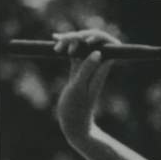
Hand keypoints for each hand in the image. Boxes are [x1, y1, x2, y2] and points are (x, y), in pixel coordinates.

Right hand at [53, 29, 120, 151]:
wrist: (75, 123)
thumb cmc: (77, 108)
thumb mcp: (79, 88)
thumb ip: (87, 70)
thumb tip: (98, 53)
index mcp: (101, 67)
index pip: (105, 42)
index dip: (94, 35)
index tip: (80, 40)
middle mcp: (97, 64)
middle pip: (92, 39)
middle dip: (76, 36)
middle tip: (59, 42)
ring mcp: (88, 65)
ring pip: (82, 44)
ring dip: (69, 40)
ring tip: (55, 46)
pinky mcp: (79, 69)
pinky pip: (75, 51)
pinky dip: (66, 46)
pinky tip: (55, 45)